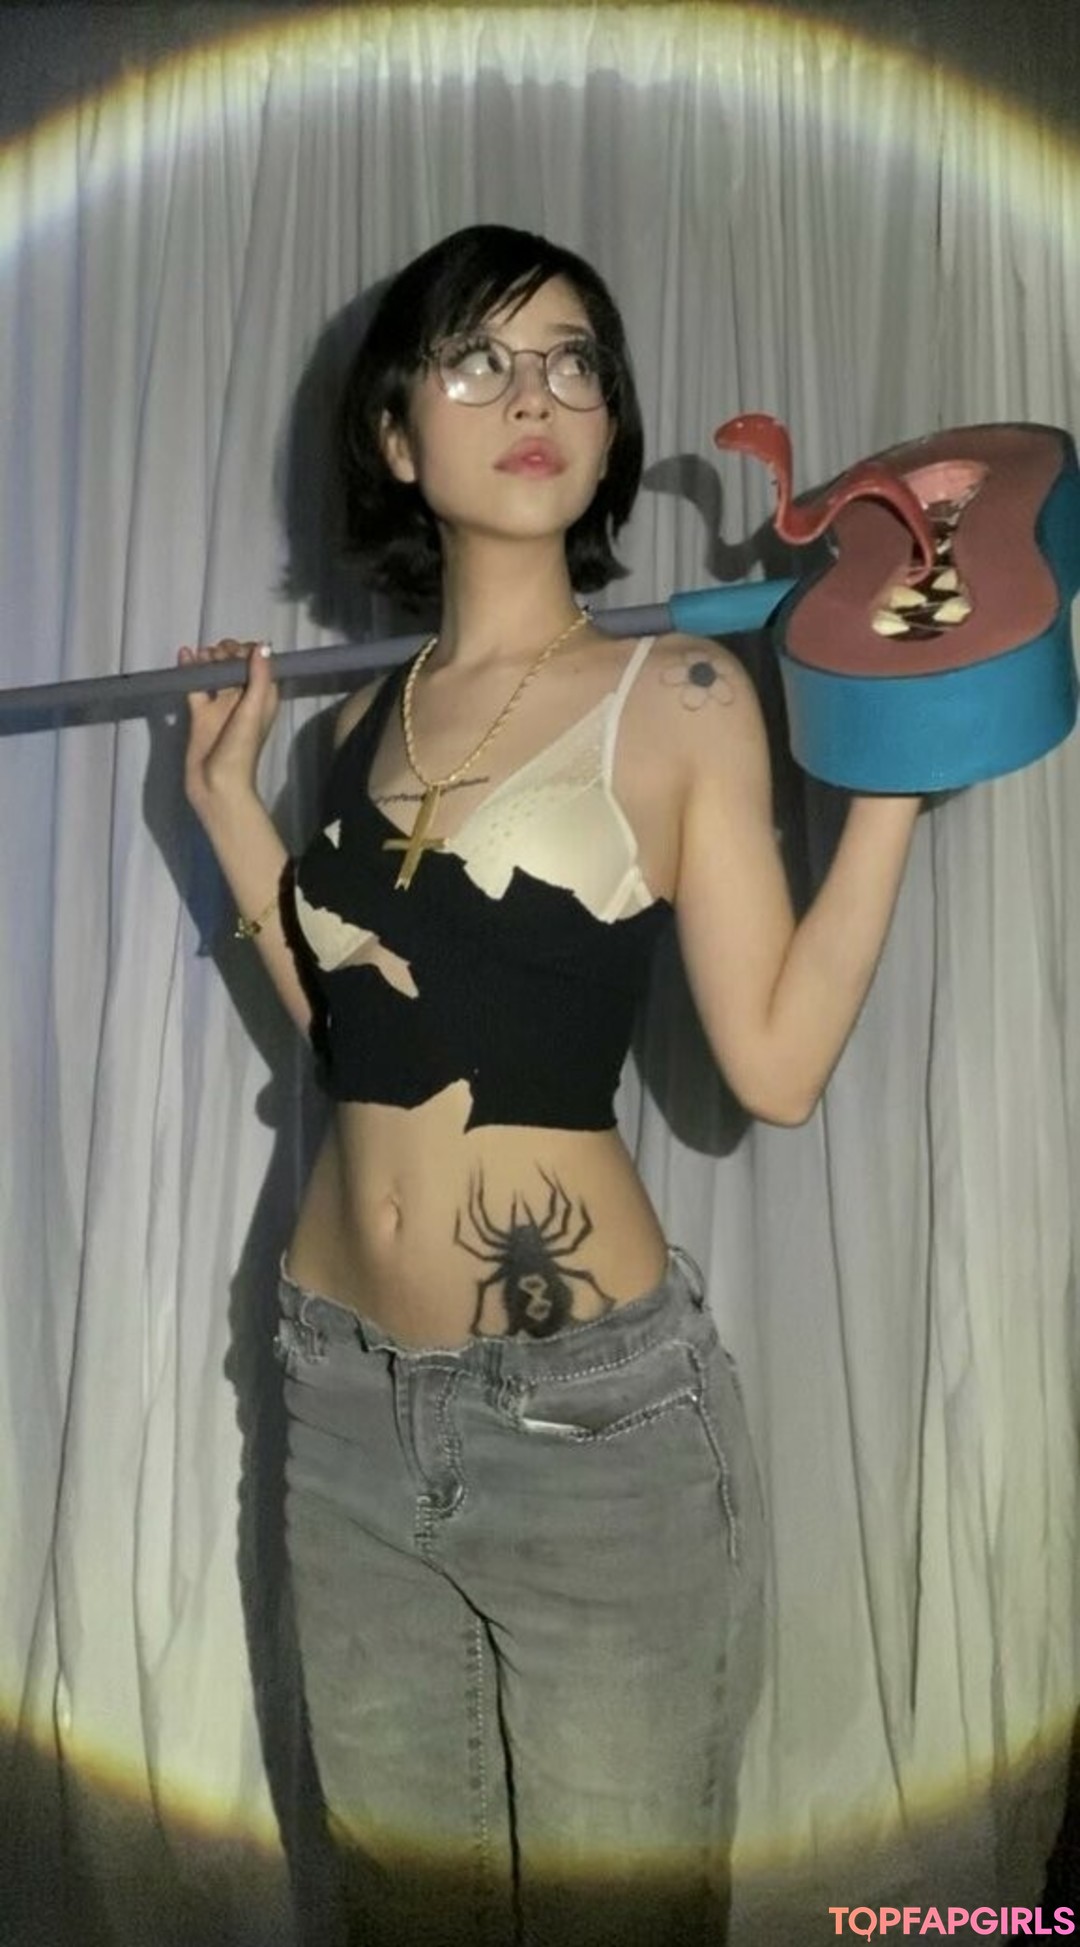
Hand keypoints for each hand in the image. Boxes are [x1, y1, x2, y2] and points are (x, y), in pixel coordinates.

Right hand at [177, 638, 278, 809]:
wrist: (216, 786)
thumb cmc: (240, 751)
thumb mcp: (253, 711)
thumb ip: (258, 678)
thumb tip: (263, 645)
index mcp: (263, 699)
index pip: (260, 665)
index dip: (248, 653)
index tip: (236, 652)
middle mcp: (244, 701)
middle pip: (236, 666)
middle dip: (226, 654)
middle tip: (215, 655)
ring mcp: (222, 708)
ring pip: (215, 675)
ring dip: (208, 660)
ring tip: (201, 655)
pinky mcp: (201, 715)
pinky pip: (196, 687)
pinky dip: (190, 672)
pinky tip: (184, 656)